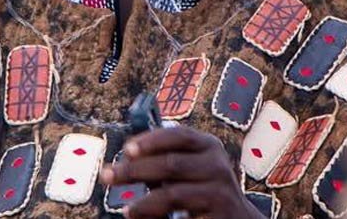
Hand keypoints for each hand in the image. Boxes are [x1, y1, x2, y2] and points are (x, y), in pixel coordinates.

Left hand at [100, 126, 264, 218]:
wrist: (238, 218)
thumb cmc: (205, 189)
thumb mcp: (192, 168)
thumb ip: (166, 161)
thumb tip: (128, 159)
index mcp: (208, 145)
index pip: (178, 135)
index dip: (151, 140)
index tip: (127, 149)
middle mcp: (217, 164)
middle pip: (170, 163)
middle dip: (135, 170)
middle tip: (108, 176)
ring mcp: (220, 190)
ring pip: (173, 193)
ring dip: (144, 202)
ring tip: (126, 209)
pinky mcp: (218, 214)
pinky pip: (181, 217)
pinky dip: (157, 218)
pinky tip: (142, 218)